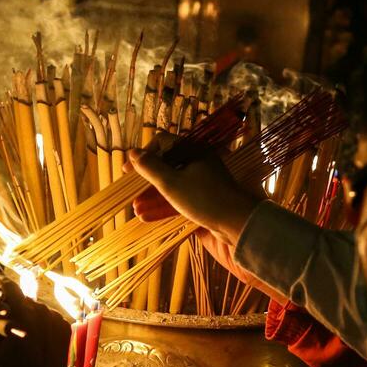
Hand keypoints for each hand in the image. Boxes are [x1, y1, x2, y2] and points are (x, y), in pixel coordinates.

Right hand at [0, 279, 70, 366]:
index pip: (8, 284)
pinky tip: (33, 340)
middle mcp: (41, 311)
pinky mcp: (64, 325)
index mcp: (21, 313)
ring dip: (25, 315)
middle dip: (10, 307)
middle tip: (3, 326)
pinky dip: (38, 323)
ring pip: (34, 307)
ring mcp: (55, 318)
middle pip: (20, 298)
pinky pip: (47, 316)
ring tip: (20, 338)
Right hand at [128, 148, 260, 243]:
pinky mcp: (205, 200)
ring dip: (153, 196)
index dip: (143, 154)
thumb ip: (150, 167)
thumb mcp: (171, 183)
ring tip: (136, 208)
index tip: (128, 170)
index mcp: (193, 151)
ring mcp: (202, 181)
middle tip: (131, 191)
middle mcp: (198, 162)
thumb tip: (133, 153)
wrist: (238, 224)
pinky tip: (147, 216)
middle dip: (147, 179)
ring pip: (172, 184)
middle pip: (167, 165)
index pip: (163, 143)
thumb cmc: (204, 198)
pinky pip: (180, 199)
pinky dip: (164, 206)